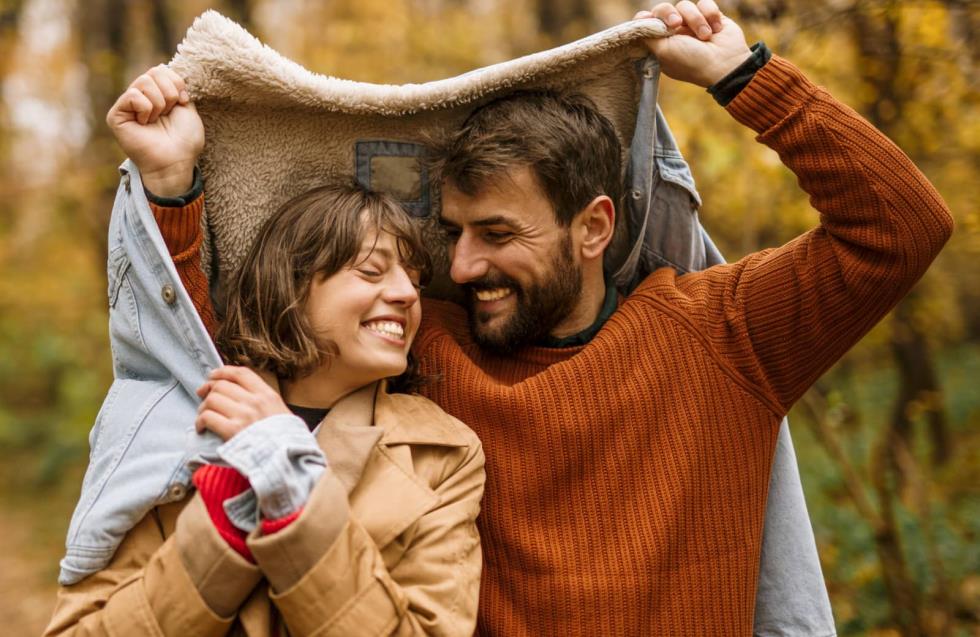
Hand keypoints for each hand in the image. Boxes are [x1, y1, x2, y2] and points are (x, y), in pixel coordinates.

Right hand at [106, 65, 203, 196]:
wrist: (176, 162)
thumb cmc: (184, 140)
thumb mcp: (187, 107)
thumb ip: (176, 86)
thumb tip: (163, 67)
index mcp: (157, 94)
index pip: (162, 69)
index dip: (177, 83)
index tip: (182, 102)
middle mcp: (140, 97)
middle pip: (154, 71)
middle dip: (170, 93)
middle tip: (168, 113)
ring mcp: (127, 105)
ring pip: (144, 81)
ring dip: (160, 103)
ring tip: (157, 120)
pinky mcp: (116, 115)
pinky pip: (132, 95)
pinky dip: (146, 109)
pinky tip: (145, 124)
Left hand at [195, 366, 290, 440]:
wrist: (287, 458)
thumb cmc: (285, 440)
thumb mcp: (281, 412)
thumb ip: (264, 402)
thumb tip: (240, 396)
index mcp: (268, 395)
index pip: (241, 374)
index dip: (222, 372)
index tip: (213, 376)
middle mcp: (255, 402)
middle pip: (221, 385)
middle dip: (208, 390)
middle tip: (203, 397)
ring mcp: (243, 415)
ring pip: (212, 399)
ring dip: (203, 407)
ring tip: (204, 416)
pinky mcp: (232, 432)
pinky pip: (207, 417)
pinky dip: (200, 421)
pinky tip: (202, 428)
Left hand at [635, 1, 751, 87]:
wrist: (725, 64)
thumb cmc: (692, 62)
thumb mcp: (663, 52)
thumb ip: (647, 36)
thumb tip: (638, 22)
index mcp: (661, 43)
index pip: (646, 22)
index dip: (647, 19)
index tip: (651, 21)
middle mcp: (675, 32)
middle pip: (663, 8)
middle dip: (669, 14)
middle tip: (676, 24)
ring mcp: (692, 24)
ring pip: (685, 5)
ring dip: (696, 20)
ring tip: (705, 36)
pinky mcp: (710, 16)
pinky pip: (705, 3)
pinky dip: (710, 15)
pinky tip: (716, 29)